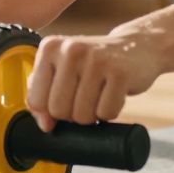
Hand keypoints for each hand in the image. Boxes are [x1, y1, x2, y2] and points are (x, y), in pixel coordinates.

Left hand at [25, 31, 162, 132]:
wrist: (136, 46)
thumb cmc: (93, 63)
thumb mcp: (62, 70)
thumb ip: (42, 94)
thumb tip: (45, 125)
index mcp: (50, 47)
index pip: (36, 100)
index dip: (50, 111)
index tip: (65, 100)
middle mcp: (71, 49)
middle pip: (59, 111)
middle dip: (72, 114)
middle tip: (85, 98)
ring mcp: (97, 60)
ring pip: (82, 116)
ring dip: (92, 115)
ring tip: (99, 95)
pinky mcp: (120, 73)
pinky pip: (106, 113)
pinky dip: (110, 112)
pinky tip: (114, 94)